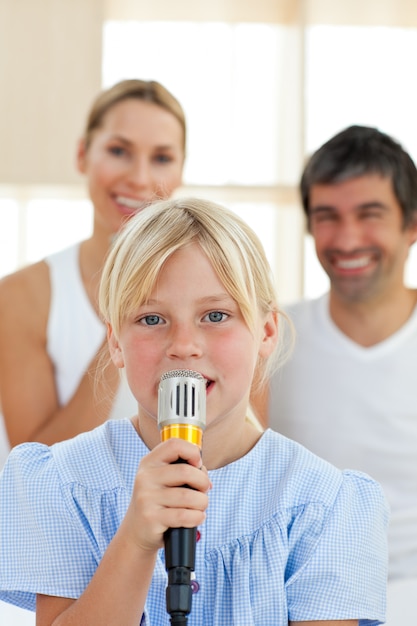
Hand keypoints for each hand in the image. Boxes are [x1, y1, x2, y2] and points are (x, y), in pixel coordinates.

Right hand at [121, 438, 210, 553]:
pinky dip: (197, 517)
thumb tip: (206, 477)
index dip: (192, 452)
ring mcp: (146, 498)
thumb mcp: (162, 480)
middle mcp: (145, 477)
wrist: (136, 531)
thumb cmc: (158, 502)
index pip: (174, 444)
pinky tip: (197, 517)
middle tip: (204, 490)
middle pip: (186, 471)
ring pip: (189, 496)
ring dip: (202, 503)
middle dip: (203, 482)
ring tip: (200, 507)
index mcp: (149, 462)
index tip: (198, 464)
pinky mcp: (151, 518)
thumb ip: (183, 470)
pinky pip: (184, 516)